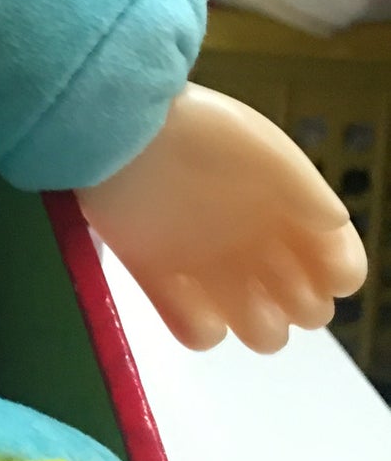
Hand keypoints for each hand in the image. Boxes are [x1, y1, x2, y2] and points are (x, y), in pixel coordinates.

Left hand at [78, 84, 365, 352]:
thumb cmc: (202, 132)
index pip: (337, 262)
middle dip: (304, 307)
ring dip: (262, 327)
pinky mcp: (160, 278)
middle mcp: (255, 244)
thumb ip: (305, 191)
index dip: (340, 274)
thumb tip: (335, 225)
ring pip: (258, 329)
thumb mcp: (265, 151)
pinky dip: (200, 328)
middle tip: (282, 286)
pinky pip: (196, 331)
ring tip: (245, 305)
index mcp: (287, 211)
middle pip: (305, 306)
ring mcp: (209, 265)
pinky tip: (193, 303)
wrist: (121, 130)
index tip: (331, 274)